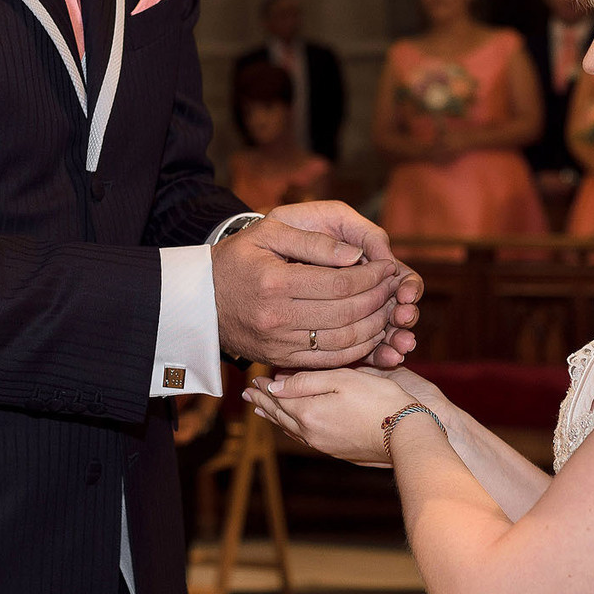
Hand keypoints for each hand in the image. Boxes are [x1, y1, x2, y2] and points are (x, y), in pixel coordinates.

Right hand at [213, 202, 423, 368]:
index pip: (341, 284)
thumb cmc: (237, 258)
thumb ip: (314, 242)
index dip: (373, 276)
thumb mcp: (268, 233)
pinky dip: (357, 349)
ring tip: (388, 309)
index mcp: (275, 282)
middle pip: (347, 314)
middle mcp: (277, 317)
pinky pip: (330, 360)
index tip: (388, 267)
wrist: (199, 300)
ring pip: (344, 341)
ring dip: (375, 327)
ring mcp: (279, 343)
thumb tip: (358, 253)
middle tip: (394, 287)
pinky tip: (370, 333)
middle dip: (380, 300)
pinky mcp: (281, 360)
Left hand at [244, 368, 420, 466]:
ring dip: (273, 416)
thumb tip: (275, 385)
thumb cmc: (380, 401)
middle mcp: (310, 432)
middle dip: (263, 402)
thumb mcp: (344, 379)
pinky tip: (291, 426)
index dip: (264, 386)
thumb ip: (307, 381)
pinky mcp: (335, 450)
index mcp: (308, 412)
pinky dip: (290, 428)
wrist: (406, 435)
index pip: (277, 397)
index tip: (253, 378)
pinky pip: (303, 438)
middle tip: (248, 393)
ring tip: (260, 409)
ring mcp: (323, 444)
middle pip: (280, 415)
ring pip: (289, 428)